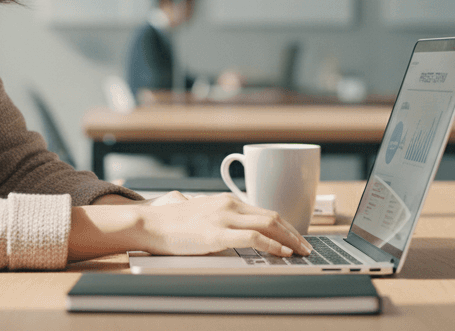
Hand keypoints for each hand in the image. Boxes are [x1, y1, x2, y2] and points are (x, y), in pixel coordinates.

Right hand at [67, 193, 311, 261]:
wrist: (148, 223)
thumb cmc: (170, 223)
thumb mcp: (201, 215)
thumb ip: (219, 219)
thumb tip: (231, 231)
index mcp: (227, 201)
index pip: (265, 211)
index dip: (285, 226)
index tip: (297, 238)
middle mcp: (229, 204)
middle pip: (273, 216)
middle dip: (294, 233)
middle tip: (306, 246)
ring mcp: (223, 217)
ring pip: (268, 224)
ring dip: (289, 239)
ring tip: (300, 252)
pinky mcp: (216, 233)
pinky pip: (253, 237)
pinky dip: (272, 245)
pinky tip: (282, 253)